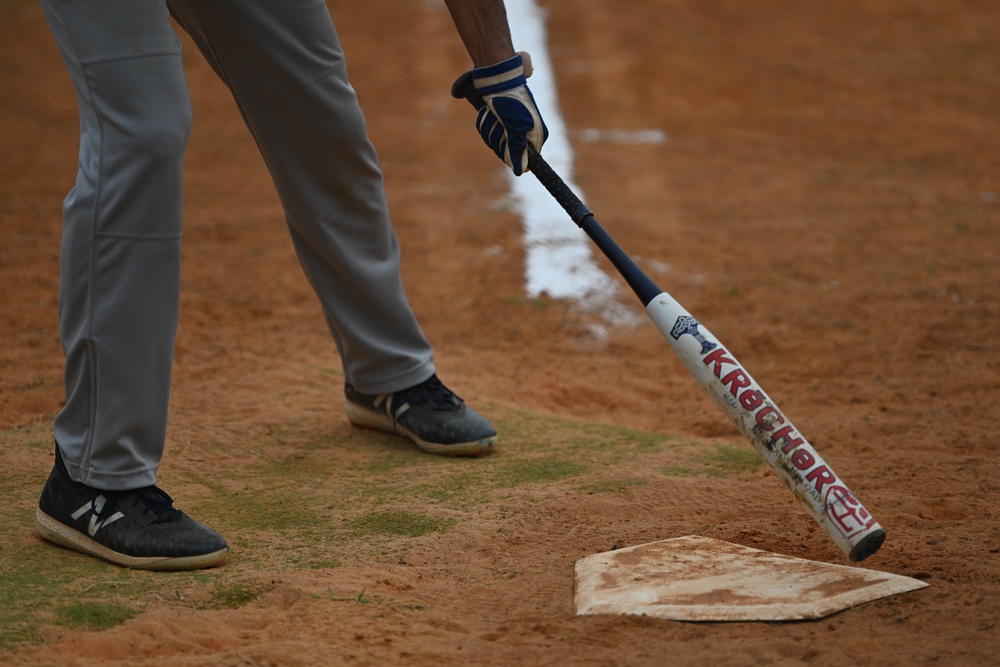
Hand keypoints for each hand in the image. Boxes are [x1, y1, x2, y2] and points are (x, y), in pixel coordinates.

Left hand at [472, 52, 547, 175]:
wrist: (498, 77)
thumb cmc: (510, 101)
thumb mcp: (516, 127)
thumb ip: (518, 150)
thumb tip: (521, 171)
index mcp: (536, 136)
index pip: (524, 160)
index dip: (512, 154)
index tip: (507, 139)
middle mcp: (525, 133)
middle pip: (505, 151)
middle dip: (498, 137)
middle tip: (501, 121)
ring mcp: (511, 127)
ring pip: (494, 140)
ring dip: (490, 127)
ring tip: (494, 112)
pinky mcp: (498, 120)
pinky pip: (487, 130)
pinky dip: (485, 121)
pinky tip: (488, 110)